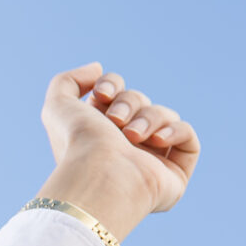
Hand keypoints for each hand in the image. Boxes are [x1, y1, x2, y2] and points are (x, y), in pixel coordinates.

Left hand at [33, 61, 200, 244]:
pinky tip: (156, 140)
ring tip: (132, 136)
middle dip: (129, 103)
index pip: (115, 92)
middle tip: (115, 121)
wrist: (99, 176)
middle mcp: (122, 145)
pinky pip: (188, 136)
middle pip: (139, 100)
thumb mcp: (57, 106)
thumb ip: (67, 81)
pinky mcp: (174, 174)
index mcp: (96, 131)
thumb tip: (97, 69)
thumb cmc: (77, 144)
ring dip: (149, 118)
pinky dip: (175, 131)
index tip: (101, 95)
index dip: (112, 85)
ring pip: (164, 115)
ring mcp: (149, 159)